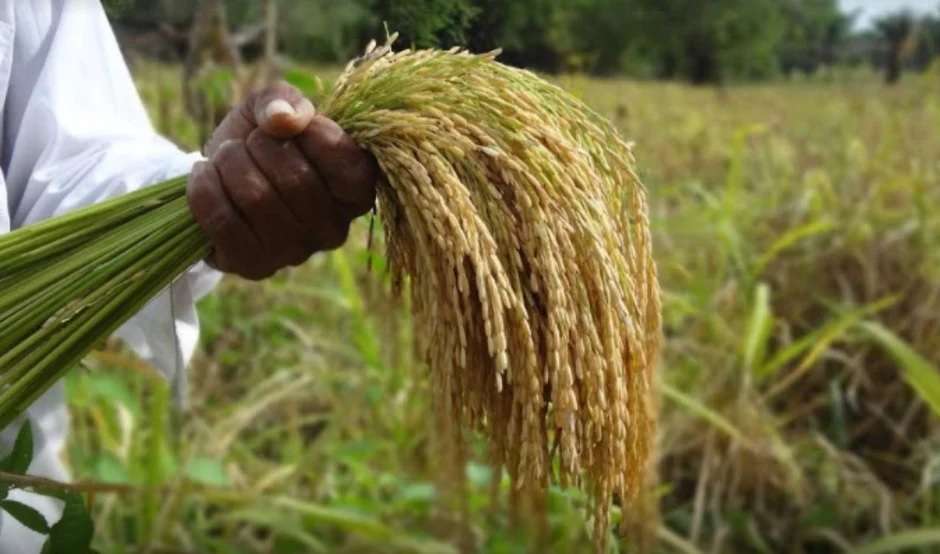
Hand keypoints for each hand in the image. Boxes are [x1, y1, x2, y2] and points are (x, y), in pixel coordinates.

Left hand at [187, 83, 377, 279]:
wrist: (218, 176)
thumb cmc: (259, 140)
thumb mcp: (275, 107)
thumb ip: (285, 99)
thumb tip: (283, 118)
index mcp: (355, 192)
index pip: (350, 166)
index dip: (315, 135)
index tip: (290, 125)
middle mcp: (334, 230)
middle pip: (297, 181)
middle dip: (260, 146)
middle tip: (248, 142)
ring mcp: (296, 253)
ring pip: (257, 199)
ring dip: (230, 163)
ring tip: (224, 156)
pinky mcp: (255, 266)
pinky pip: (224, 223)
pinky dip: (205, 189)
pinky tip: (204, 175)